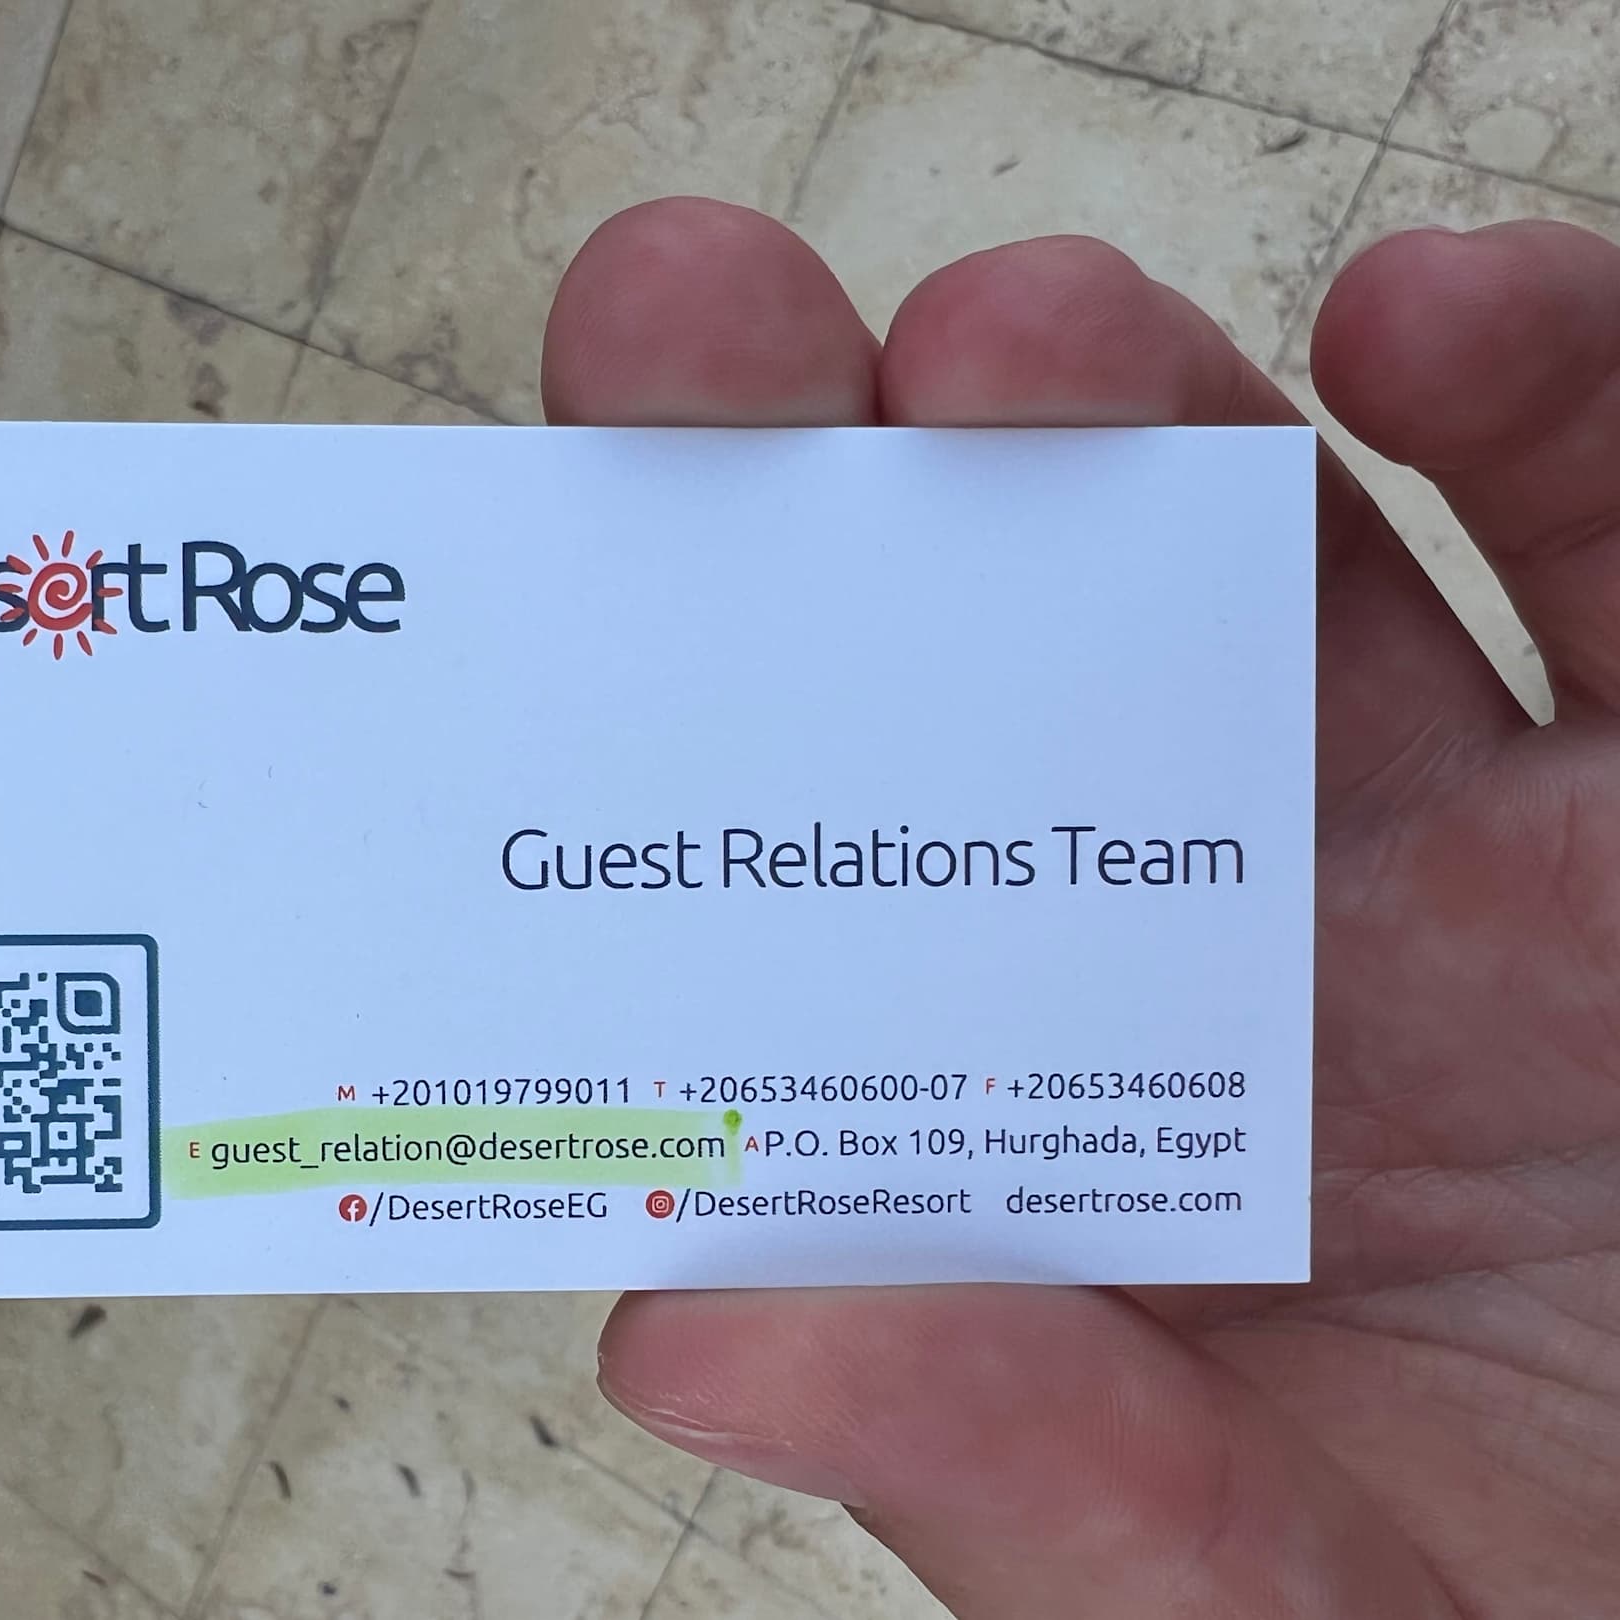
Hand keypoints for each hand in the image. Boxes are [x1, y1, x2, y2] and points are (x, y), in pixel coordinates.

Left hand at [546, 199, 1619, 1618]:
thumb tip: (688, 1335)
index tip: (511, 589)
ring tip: (1013, 341)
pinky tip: (1428, 332)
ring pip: (1243, 535)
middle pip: (962, 638)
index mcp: (1034, 1112)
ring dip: (1106, 394)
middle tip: (682, 333)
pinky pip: (1608, 523)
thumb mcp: (1236, 1590)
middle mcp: (1198, 932)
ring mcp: (1439, 840)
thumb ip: (1009, 1469)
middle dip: (811, 464)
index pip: (787, 885)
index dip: (636, 726)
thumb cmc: (1496, 1602)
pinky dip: (1535, 391)